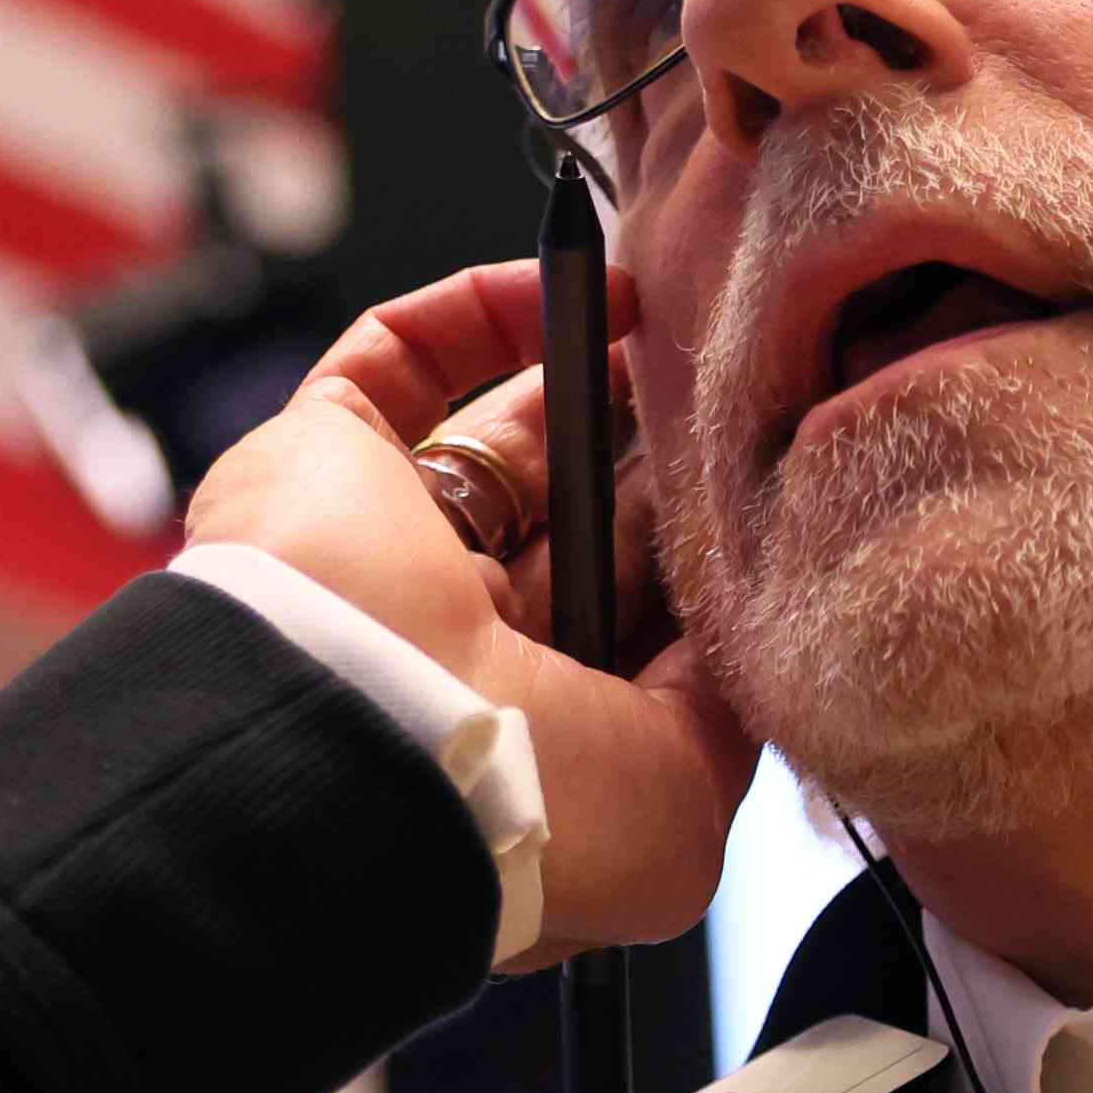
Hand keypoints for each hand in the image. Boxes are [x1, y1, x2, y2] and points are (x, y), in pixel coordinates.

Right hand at [182, 259, 754, 959]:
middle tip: (741, 414)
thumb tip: (739, 625)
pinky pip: (394, 361)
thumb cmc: (520, 805)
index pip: (632, 648)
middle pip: (579, 536)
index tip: (778, 519)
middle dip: (658, 476)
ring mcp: (381, 557)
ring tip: (683, 340)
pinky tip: (585, 287)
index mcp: (530, 749)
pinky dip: (480, 311)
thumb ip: (721, 714)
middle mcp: (453, 657)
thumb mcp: (679, 804)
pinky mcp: (314, 462)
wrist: (361, 747)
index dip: (702, 582)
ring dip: (593, 386)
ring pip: (501, 446)